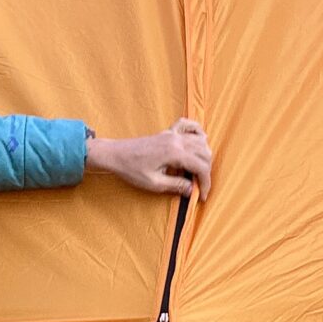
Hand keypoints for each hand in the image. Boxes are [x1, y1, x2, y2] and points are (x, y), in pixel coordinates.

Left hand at [85, 117, 213, 199]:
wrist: (116, 154)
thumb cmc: (131, 169)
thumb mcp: (154, 183)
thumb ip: (176, 185)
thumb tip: (192, 189)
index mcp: (174, 152)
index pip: (201, 166)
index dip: (206, 183)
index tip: (202, 196)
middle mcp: (176, 140)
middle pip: (204, 153)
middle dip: (206, 171)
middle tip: (200, 186)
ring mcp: (172, 133)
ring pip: (200, 140)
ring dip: (204, 155)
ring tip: (198, 170)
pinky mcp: (167, 132)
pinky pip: (187, 125)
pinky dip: (197, 131)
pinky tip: (198, 140)